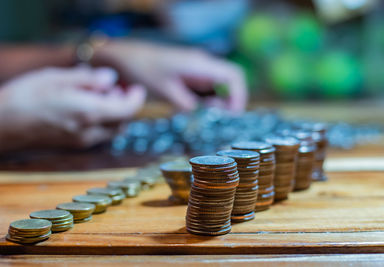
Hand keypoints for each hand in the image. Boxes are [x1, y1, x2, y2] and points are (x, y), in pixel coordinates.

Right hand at [0, 67, 145, 150]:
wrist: (1, 126)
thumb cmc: (25, 97)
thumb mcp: (57, 78)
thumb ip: (89, 79)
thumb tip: (111, 78)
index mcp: (90, 113)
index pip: (129, 110)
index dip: (137, 98)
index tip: (136, 87)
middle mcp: (90, 131)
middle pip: (124, 122)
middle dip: (126, 105)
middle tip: (116, 88)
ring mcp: (82, 141)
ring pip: (113, 131)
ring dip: (115, 114)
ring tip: (100, 96)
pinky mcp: (73, 145)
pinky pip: (99, 135)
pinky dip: (103, 122)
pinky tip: (87, 107)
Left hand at [94, 41, 246, 111]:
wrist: (126, 58)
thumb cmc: (143, 70)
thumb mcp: (164, 90)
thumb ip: (185, 103)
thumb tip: (201, 115)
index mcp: (199, 64)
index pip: (233, 75)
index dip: (239, 95)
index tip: (233, 115)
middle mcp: (202, 64)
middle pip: (230, 81)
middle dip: (231, 102)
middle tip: (221, 121)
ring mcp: (197, 68)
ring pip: (220, 86)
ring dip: (220, 103)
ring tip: (208, 119)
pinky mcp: (190, 74)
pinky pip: (208, 87)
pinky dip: (209, 100)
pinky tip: (198, 111)